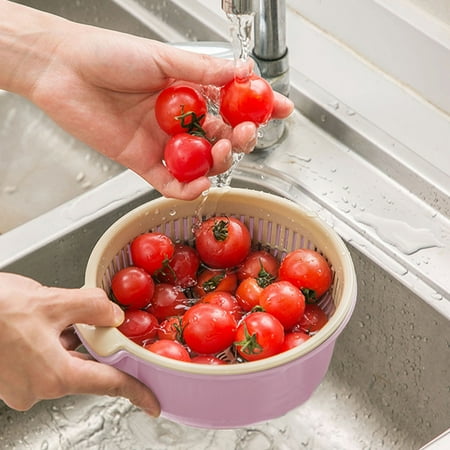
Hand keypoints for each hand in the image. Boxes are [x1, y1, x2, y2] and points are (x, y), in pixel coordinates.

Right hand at [0, 273, 159, 415]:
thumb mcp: (53, 301)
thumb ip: (93, 307)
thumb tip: (112, 314)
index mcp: (53, 374)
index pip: (108, 385)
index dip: (135, 392)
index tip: (152, 402)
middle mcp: (36, 388)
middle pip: (84, 367)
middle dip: (89, 343)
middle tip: (84, 319)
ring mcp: (19, 387)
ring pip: (61, 362)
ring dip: (66, 340)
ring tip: (50, 317)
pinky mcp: (9, 378)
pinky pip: (42, 362)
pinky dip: (49, 344)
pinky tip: (39, 325)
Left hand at [3, 3, 293, 199]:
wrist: (63, 70)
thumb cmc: (109, 54)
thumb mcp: (164, 57)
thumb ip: (204, 70)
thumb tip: (243, 72)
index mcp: (188, 89)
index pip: (232, 101)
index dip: (259, 106)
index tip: (282, 109)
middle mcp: (179, 118)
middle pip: (222, 136)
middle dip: (241, 137)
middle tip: (248, 134)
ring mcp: (163, 141)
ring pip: (201, 161)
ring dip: (218, 162)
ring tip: (223, 154)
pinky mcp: (142, 161)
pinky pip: (171, 182)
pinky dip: (187, 187)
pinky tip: (200, 182)